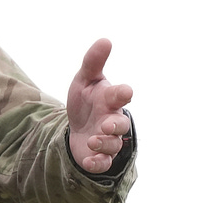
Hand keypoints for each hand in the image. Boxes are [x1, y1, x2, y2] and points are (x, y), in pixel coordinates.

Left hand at [65, 38, 133, 173]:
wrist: (76, 126)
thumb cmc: (86, 100)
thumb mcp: (84, 80)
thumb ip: (93, 62)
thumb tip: (105, 40)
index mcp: (110, 99)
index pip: (120, 95)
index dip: (123, 93)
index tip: (125, 91)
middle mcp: (113, 119)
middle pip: (121, 124)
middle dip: (115, 125)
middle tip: (105, 125)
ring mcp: (108, 139)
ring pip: (113, 144)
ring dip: (104, 143)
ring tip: (92, 140)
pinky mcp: (100, 156)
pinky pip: (103, 163)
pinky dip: (97, 163)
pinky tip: (89, 160)